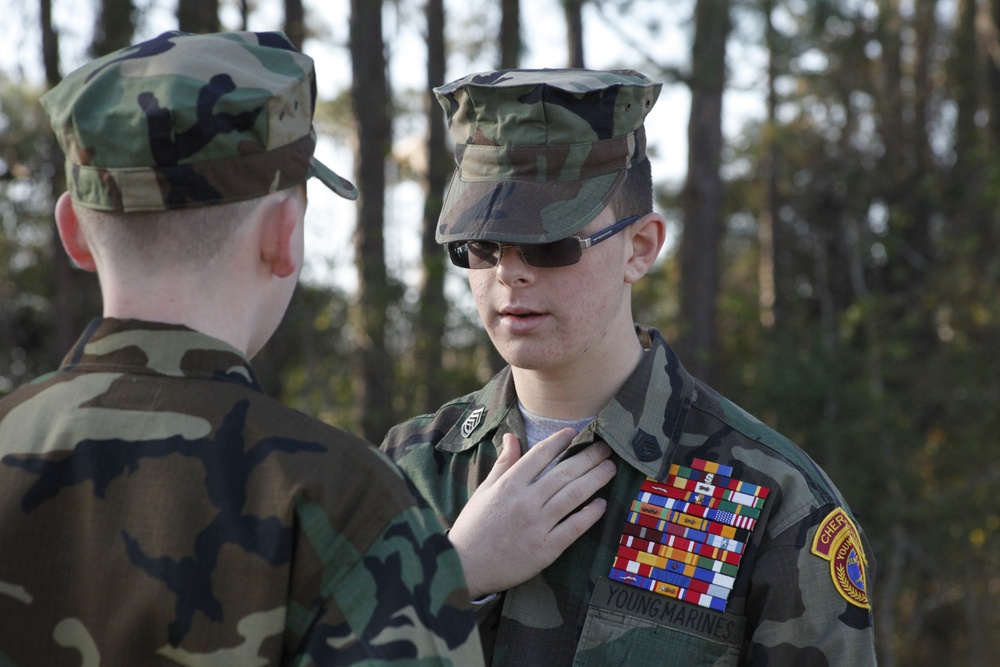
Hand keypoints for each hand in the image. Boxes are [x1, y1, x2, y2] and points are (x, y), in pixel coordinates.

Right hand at [448, 428, 615, 598]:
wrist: (466, 567)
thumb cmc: (473, 527)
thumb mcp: (484, 490)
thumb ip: (502, 464)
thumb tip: (511, 436)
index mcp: (509, 485)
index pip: (540, 455)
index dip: (560, 441)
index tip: (576, 433)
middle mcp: (525, 501)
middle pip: (564, 472)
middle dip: (588, 457)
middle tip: (605, 448)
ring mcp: (537, 525)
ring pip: (573, 496)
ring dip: (595, 479)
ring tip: (610, 468)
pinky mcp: (546, 549)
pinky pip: (574, 527)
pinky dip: (590, 514)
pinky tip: (601, 504)